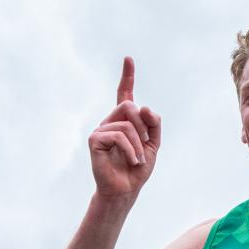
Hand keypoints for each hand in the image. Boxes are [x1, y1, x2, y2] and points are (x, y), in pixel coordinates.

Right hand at [88, 57, 161, 198]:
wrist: (126, 190)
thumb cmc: (137, 169)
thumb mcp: (153, 145)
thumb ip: (153, 125)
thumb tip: (144, 107)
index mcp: (124, 121)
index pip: (125, 94)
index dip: (127, 77)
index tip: (128, 59)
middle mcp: (110, 121)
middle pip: (129, 106)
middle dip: (143, 125)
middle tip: (147, 144)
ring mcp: (101, 129)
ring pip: (126, 124)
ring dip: (139, 144)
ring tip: (138, 159)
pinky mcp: (95, 140)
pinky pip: (118, 135)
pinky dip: (131, 150)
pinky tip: (133, 161)